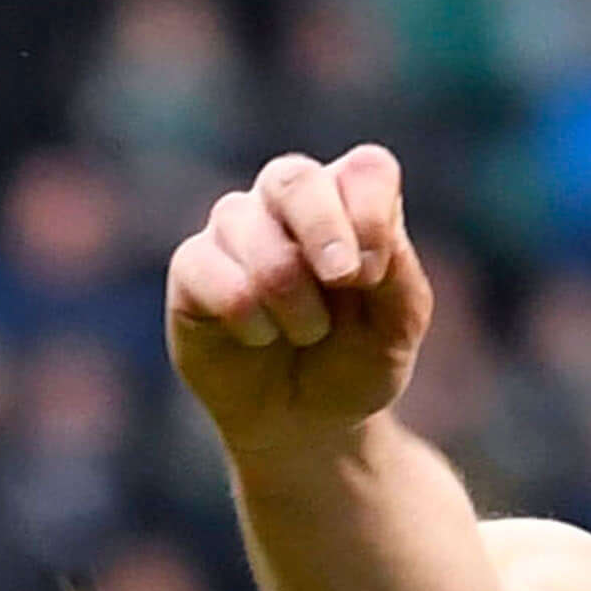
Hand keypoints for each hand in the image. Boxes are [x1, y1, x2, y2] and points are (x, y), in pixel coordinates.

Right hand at [162, 144, 439, 469]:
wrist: (302, 422)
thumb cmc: (354, 363)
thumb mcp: (396, 332)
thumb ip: (398, 280)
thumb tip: (365, 251)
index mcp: (350, 200)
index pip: (367, 169)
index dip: (371, 213)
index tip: (374, 274)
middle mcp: (289, 199)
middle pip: (296, 178)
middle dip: (324, 230)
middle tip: (342, 280)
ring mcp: (235, 226)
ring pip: (253, 233)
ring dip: (292, 301)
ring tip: (307, 333)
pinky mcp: (192, 265)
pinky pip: (212, 273)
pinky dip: (247, 319)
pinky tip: (258, 337)